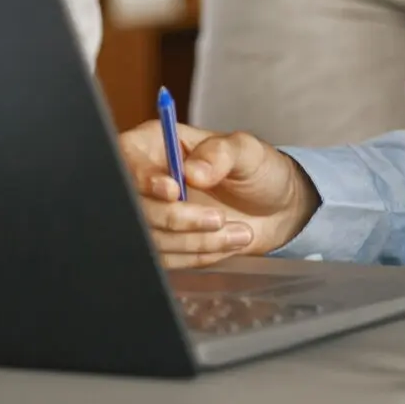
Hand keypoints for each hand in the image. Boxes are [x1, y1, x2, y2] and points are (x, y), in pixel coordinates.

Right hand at [120, 117, 317, 268]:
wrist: (276, 207)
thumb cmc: (258, 170)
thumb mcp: (247, 151)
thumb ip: (222, 153)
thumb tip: (193, 171)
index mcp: (156, 144)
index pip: (128, 161)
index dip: (143, 179)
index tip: (173, 191)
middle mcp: (146, 180)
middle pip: (135, 207)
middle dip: (178, 218)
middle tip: (219, 218)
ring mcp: (152, 214)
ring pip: (152, 237)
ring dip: (196, 241)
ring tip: (239, 232)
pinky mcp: (162, 243)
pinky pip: (166, 259)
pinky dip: (199, 255)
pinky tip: (228, 242)